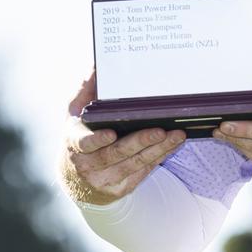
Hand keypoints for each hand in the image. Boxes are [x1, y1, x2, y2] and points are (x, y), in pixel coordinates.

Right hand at [60, 69, 185, 205]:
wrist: (78, 179)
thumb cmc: (81, 136)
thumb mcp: (75, 115)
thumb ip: (85, 90)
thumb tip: (97, 65)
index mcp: (74, 144)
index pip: (84, 144)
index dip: (97, 140)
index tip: (111, 133)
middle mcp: (88, 165)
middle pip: (117, 153)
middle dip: (140, 142)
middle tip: (160, 130)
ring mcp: (105, 178)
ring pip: (135, 163)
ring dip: (157, 149)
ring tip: (176, 135)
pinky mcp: (122, 186)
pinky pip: (144, 171)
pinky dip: (160, 157)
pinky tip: (173, 144)